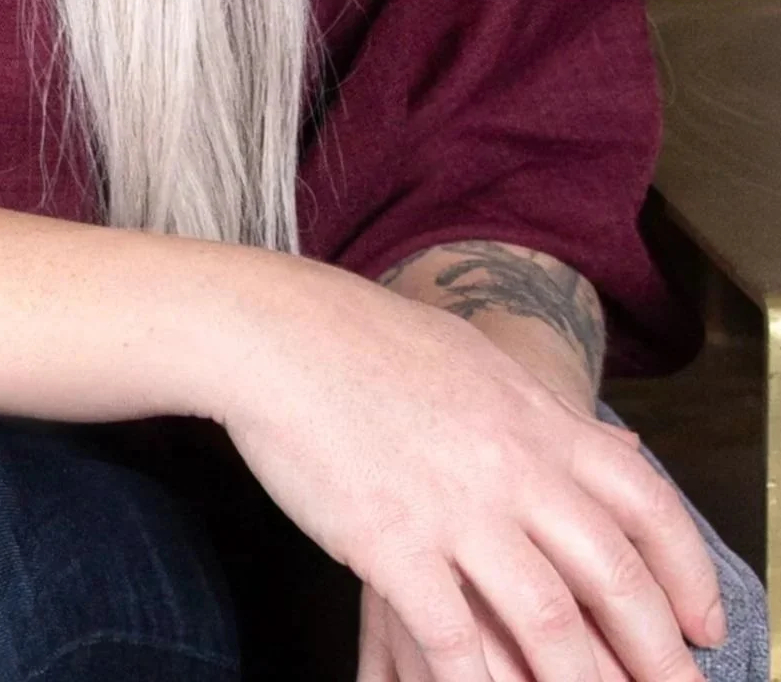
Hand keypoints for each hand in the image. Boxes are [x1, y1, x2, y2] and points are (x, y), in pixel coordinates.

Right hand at [208, 255, 722, 681]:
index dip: (685, 569)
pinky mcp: (390, 542)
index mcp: (535, 415)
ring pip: (547, 620)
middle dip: (657, 652)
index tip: (704, 623)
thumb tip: (611, 436)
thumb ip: (538, 408)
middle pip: (611, 573)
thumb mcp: (471, 359)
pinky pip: (454, 637)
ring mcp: (453, 506)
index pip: (644, 498)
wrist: (276, 331)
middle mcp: (511, 463)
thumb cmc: (363, 340)